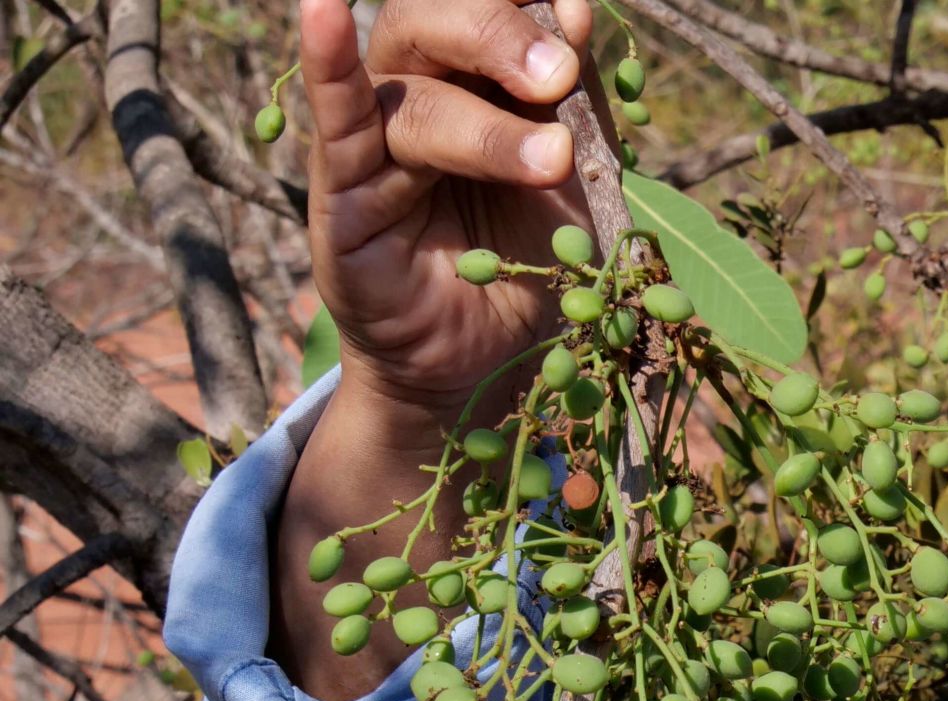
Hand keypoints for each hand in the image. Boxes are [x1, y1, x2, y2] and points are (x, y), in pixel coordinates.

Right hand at [273, 0, 594, 699]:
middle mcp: (415, 96)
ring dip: (484, 126)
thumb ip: (572, 104)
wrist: (490, 374)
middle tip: (558, 72)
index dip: (529, 11)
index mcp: (473, 82)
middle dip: (501, 42)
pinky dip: (328, 66)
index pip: (489, 16)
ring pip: (414, 102)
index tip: (582, 19)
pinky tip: (322, 10)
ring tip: (550, 159)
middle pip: (435, 30)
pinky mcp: (339, 200)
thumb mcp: (572, 184)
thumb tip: (577, 7)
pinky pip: (333, 124)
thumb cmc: (530, 268)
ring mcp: (372, 147)